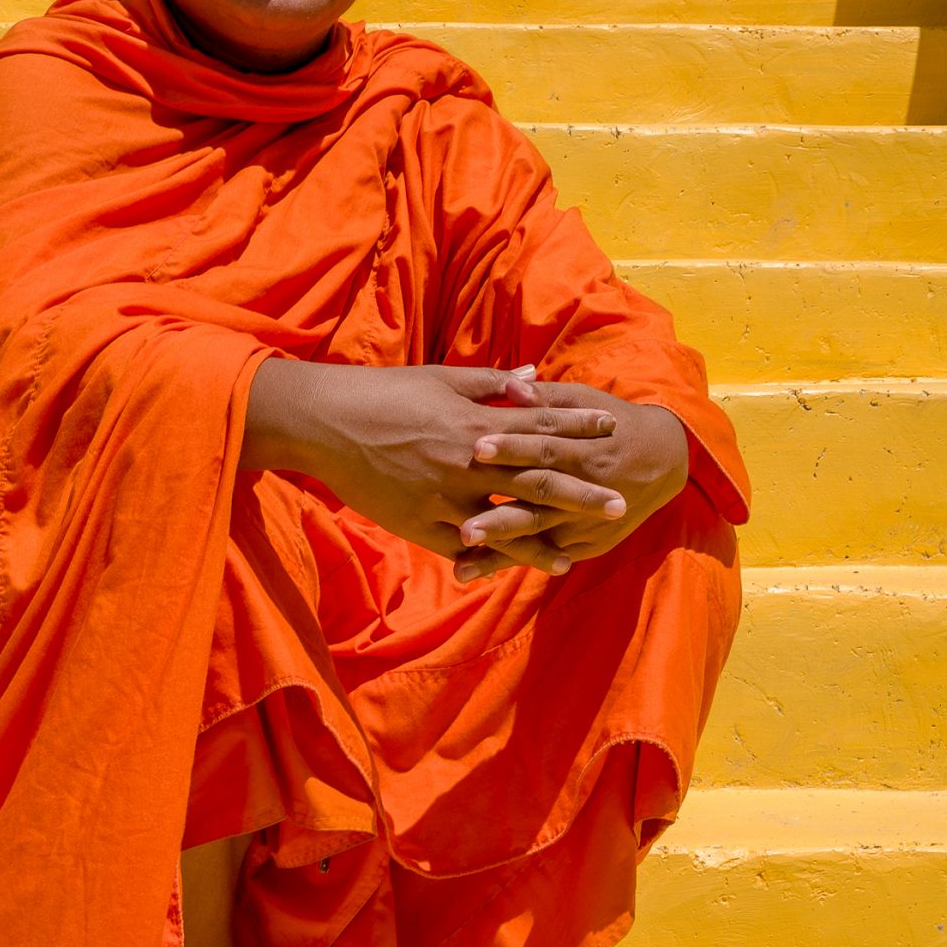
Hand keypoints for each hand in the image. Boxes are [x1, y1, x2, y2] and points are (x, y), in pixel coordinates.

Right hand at [240, 362, 621, 576]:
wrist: (327, 424)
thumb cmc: (384, 394)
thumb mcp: (440, 379)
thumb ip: (491, 383)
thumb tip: (535, 381)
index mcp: (475, 424)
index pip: (540, 428)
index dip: (579, 430)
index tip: (613, 432)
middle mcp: (467, 465)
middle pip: (536, 484)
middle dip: (580, 496)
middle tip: (619, 506)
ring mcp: (444, 500)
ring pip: (504, 527)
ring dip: (541, 543)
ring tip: (572, 557)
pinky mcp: (418, 525)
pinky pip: (462, 548)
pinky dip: (488, 559)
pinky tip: (510, 568)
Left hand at [453, 377, 689, 579]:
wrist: (664, 459)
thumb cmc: (613, 424)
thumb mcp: (586, 402)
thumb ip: (547, 399)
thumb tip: (512, 386)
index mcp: (584, 449)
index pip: (544, 449)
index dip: (512, 448)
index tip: (476, 449)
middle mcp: (585, 491)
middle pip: (538, 506)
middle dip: (501, 520)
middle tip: (464, 530)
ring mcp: (586, 524)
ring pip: (539, 540)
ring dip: (500, 553)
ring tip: (464, 566)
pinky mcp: (587, 544)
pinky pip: (548, 556)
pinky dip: (515, 563)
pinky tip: (479, 570)